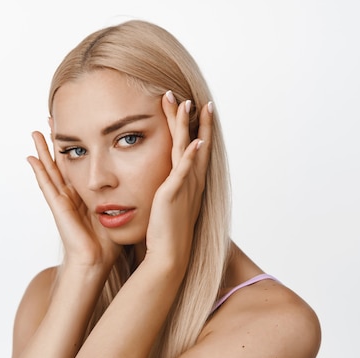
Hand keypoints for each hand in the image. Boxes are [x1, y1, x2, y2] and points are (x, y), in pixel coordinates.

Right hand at [27, 131, 120, 271]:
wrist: (97, 262)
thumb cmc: (108, 242)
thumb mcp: (120, 211)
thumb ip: (127, 197)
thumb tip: (148, 181)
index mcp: (85, 194)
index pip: (80, 164)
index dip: (77, 146)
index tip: (76, 126)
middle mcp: (72, 194)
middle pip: (62, 162)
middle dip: (57, 142)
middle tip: (51, 119)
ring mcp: (62, 200)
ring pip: (50, 169)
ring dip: (43, 151)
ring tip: (36, 131)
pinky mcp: (58, 207)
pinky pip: (46, 186)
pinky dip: (38, 172)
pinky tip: (30, 158)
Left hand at [144, 92, 212, 272]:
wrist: (168, 255)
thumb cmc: (165, 235)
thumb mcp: (168, 207)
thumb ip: (167, 192)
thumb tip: (162, 185)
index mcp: (189, 184)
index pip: (195, 150)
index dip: (197, 129)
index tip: (196, 110)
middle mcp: (191, 182)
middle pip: (196, 143)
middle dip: (195, 120)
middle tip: (193, 98)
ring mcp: (184, 187)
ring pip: (188, 150)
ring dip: (189, 127)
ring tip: (188, 105)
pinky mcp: (173, 194)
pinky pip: (183, 171)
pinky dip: (191, 156)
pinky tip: (195, 141)